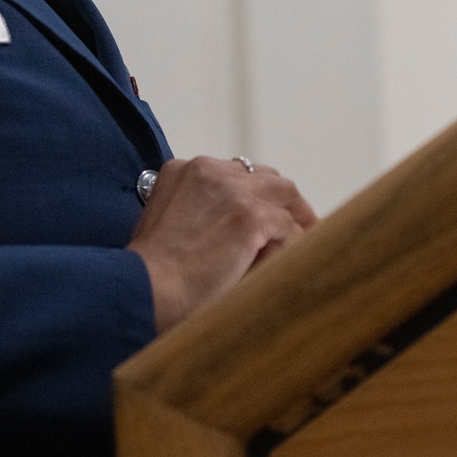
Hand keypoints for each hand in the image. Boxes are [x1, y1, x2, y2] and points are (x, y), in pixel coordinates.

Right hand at [127, 156, 316, 333]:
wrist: (146, 287)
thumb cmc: (151, 271)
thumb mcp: (165, 223)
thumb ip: (196, 212)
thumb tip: (235, 232)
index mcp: (183, 169)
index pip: (233, 173)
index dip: (254, 193)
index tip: (266, 211)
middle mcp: (207, 169)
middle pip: (262, 175)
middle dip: (282, 199)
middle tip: (299, 224)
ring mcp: (231, 191)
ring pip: (282, 194)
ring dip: (296, 218)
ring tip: (309, 238)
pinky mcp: (250, 216)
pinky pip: (288, 227)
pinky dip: (296, 244)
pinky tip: (296, 261)